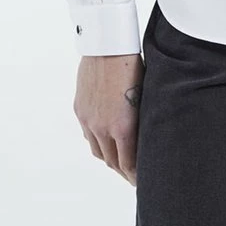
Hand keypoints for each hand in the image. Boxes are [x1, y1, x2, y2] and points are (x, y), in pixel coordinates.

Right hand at [73, 53, 143, 185]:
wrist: (108, 45)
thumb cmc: (133, 65)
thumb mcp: (144, 96)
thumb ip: (141, 121)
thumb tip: (146, 136)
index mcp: (122, 127)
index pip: (128, 164)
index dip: (135, 176)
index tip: (142, 180)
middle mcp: (102, 127)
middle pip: (112, 161)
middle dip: (123, 171)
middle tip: (132, 175)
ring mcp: (88, 119)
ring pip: (97, 151)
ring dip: (109, 158)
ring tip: (119, 161)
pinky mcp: (80, 109)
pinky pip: (88, 134)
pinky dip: (97, 141)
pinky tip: (105, 140)